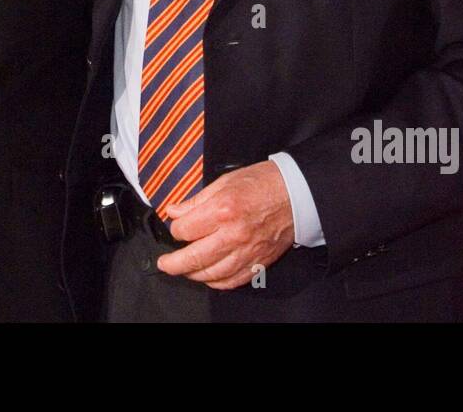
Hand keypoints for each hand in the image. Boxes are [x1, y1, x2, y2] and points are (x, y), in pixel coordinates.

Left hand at [155, 160, 294, 289]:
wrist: (297, 194)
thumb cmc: (263, 183)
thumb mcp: (225, 181)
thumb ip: (197, 200)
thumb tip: (175, 212)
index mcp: (223, 210)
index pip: (185, 230)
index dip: (175, 229)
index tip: (176, 227)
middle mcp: (234, 234)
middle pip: (194, 258)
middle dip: (173, 264)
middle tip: (165, 264)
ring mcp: (247, 252)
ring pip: (211, 274)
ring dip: (193, 274)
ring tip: (184, 269)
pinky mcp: (258, 262)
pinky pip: (232, 281)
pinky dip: (216, 282)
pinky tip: (209, 276)